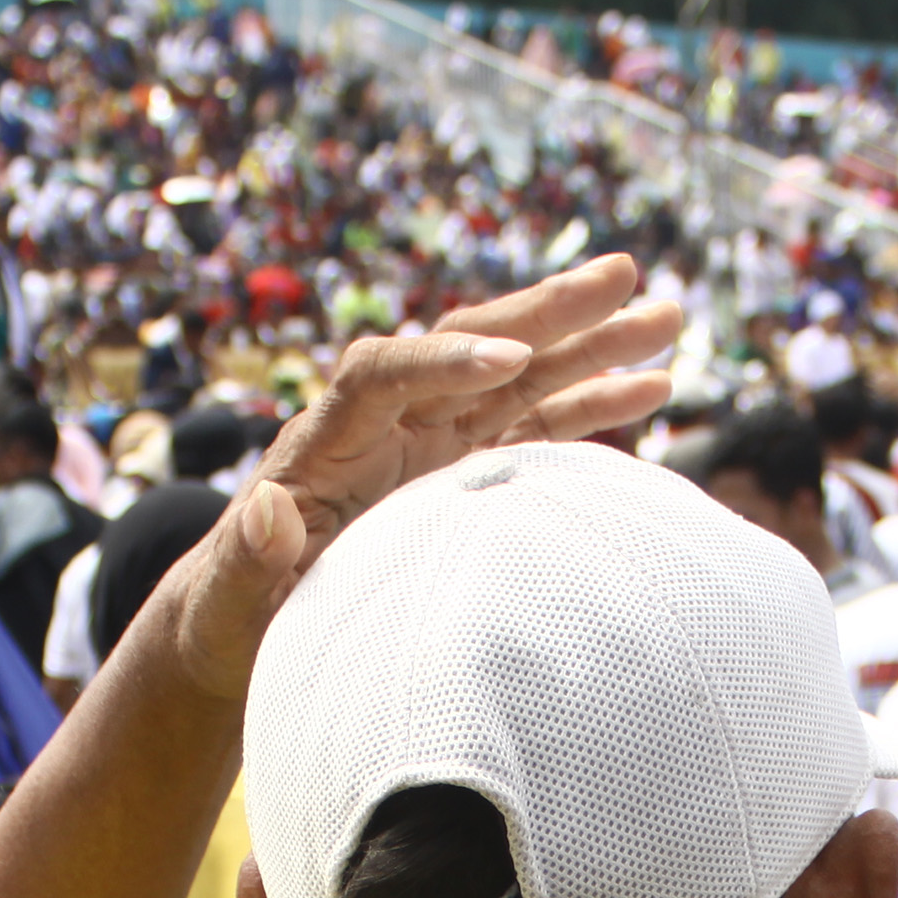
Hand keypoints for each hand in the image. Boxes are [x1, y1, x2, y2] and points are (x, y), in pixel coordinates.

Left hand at [165, 254, 678, 699]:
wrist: (247, 623)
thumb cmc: (231, 618)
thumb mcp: (228, 601)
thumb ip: (245, 561)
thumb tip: (264, 509)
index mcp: (326, 445)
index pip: (382, 373)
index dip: (444, 360)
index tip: (509, 360)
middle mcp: (387, 426)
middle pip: (468, 344)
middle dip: (546, 311)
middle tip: (624, 275)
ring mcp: (432, 443)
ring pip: (520, 376)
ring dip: (592, 344)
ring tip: (669, 315)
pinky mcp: (464, 471)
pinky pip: (537, 426)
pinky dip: (591, 403)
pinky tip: (654, 384)